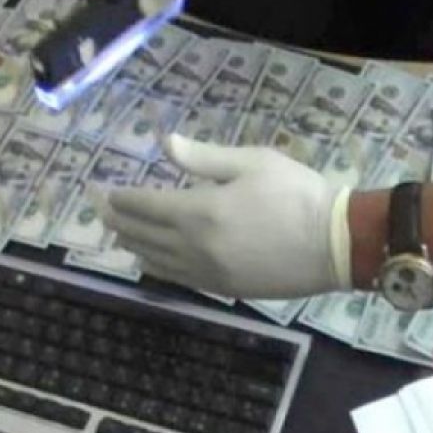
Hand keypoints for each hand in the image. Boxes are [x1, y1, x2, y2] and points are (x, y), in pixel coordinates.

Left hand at [102, 135, 352, 297]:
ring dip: (133, 245)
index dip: (122, 198)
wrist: (334, 245)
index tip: (104, 191)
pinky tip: (149, 262)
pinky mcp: (223, 288)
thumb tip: (166, 144)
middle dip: (119, 221)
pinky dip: (156, 267)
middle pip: (144, 234)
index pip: (146, 205)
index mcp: (199, 211)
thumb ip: (204, 158)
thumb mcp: (252, 162)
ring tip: (117, 235)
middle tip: (99, 212)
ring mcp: (207, 273)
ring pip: (156, 260)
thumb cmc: (296, 194)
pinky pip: (177, 278)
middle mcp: (194, 247)